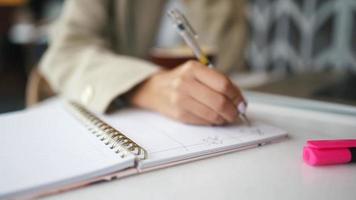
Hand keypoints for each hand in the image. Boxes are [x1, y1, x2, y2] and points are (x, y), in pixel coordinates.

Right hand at [127, 60, 245, 124]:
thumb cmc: (183, 80)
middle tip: (236, 113)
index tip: (241, 102)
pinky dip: (213, 122)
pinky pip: (204, 121)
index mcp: (193, 68)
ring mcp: (180, 99)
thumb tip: (239, 101)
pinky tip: (213, 117)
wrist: (157, 89)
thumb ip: (218, 82)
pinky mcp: (179, 114)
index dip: (236, 95)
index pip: (223, 84)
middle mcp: (185, 83)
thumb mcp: (198, 72)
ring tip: (226, 116)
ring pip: (213, 114)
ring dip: (224, 118)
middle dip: (233, 110)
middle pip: (219, 101)